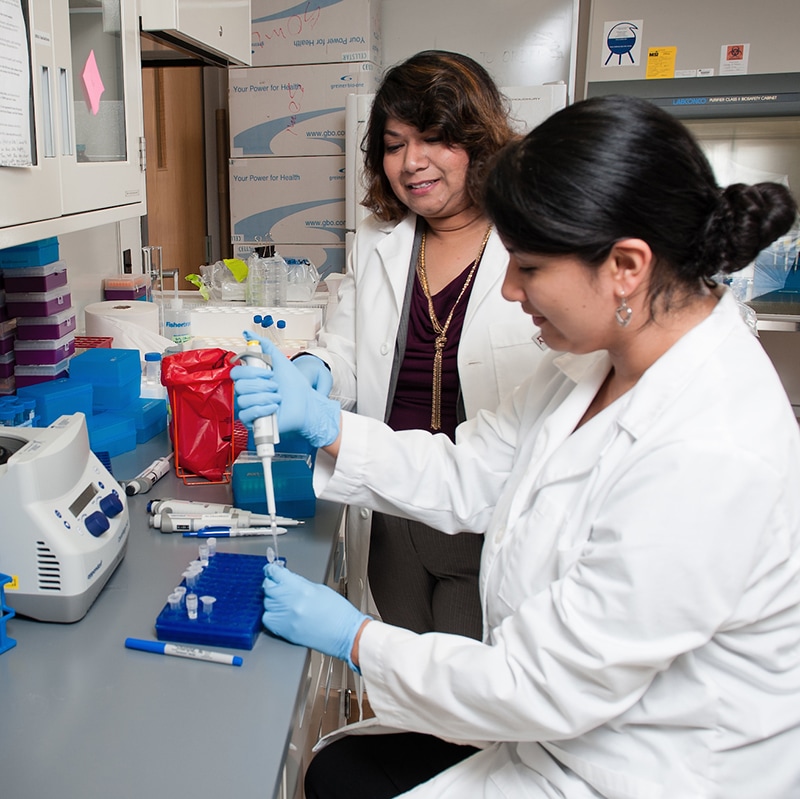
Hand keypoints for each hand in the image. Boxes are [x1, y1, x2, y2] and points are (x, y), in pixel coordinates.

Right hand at [231, 334, 340, 448]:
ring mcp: (249, 407)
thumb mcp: (279, 359)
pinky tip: (274, 407)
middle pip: (239, 386)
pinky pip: (247, 415)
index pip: (236, 373)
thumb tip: (248, 334)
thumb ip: (264, 346)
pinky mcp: (253, 421)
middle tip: (276, 386)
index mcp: (250, 379)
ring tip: (278, 398)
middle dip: (262, 385)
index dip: (252, 372)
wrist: (306, 403)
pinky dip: (263, 409)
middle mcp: (247, 392)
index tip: (270, 372)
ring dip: (265, 397)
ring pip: (243, 400)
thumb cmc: (294, 384)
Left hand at [262, 562, 368, 670]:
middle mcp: (291, 603)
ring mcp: (286, 618)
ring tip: (284, 600)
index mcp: (301, 589)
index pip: (276, 574)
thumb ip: (299, 582)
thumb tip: (286, 577)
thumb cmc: (338, 612)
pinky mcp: (285, 632)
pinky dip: (271, 614)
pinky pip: (267, 619)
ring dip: (272, 599)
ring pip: (267, 603)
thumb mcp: (319, 589)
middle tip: (278, 584)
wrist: (345, 634)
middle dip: (272, 584)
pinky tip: (281, 613)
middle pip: (268, 588)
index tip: (270, 570)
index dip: (272, 570)